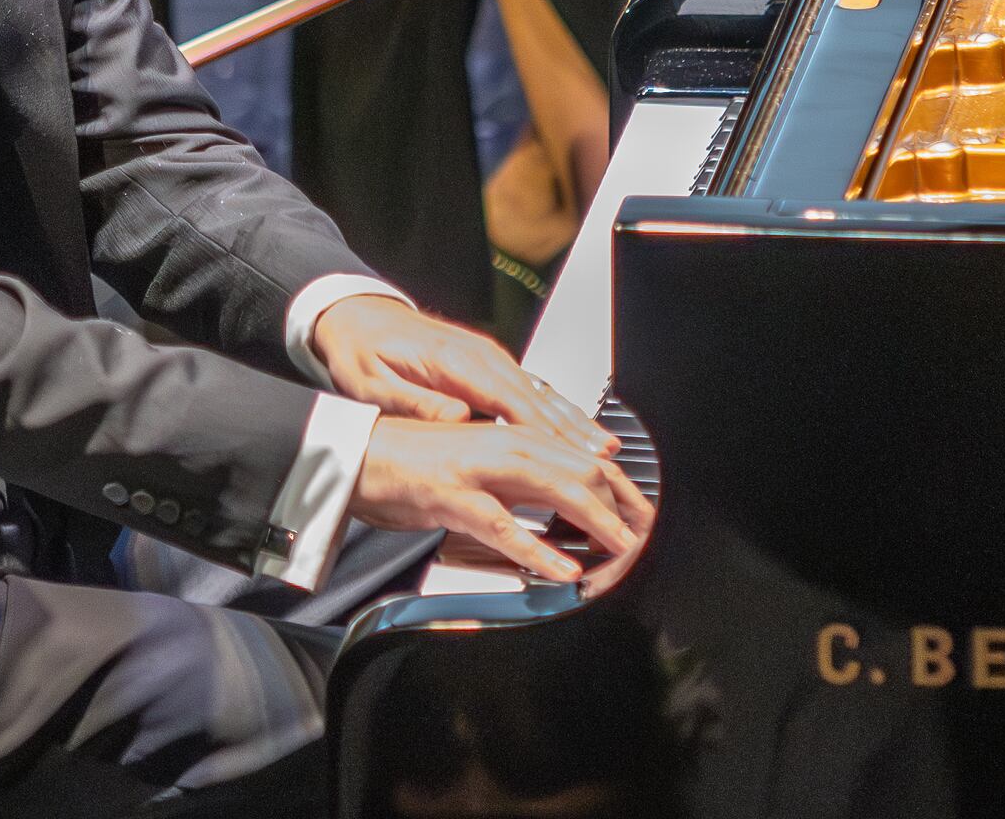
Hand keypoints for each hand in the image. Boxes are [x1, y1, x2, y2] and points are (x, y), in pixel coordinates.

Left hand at [307, 292, 612, 452]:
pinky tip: (575, 432)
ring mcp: (488, 360)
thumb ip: (414, 402)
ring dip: (573, 421)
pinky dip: (557, 412)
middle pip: (536, 397)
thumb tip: (454, 419)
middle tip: (604, 459)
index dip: (541, 429)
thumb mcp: (371, 382)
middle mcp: (480, 357)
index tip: (565, 455)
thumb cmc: (362, 349)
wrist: (358, 315)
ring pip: (540, 393)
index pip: (508, 400)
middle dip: (572, 429)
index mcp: (455, 361)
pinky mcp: (489, 366)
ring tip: (605, 449)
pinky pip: (530, 392)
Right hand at [355, 417, 654, 594]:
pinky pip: (505, 527)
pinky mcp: (454, 497)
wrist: (358, 456)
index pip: (582, 456)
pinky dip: (538, 550)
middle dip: (621, 504)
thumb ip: (520, 479)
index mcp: (513, 435)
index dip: (621, 485)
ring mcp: (481, 469)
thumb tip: (562, 499)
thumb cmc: (415, 462)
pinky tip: (563, 569)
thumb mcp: (479, 464)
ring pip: (555, 490)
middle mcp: (504, 444)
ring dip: (596, 522)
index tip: (644, 511)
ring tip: (623, 548)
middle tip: (647, 535)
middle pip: (581, 469)